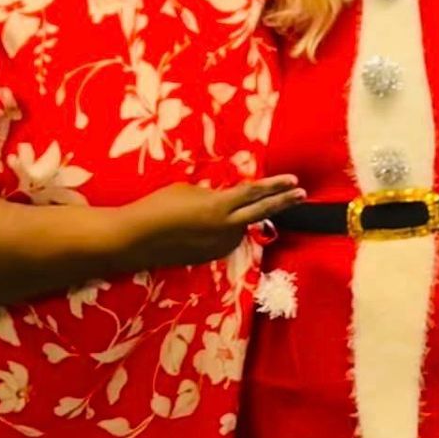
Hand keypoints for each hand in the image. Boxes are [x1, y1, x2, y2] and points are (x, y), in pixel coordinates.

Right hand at [119, 177, 304, 271]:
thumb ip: (215, 195)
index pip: (255, 193)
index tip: (294, 181)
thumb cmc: (159, 206)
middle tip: (301, 194)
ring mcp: (221, 245)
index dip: (276, 186)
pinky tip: (199, 226)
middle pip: (261, 212)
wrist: (137, 238)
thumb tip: (228, 200)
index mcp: (220, 206)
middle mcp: (226, 228)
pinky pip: (224, 238)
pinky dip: (222, 229)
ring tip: (206, 211)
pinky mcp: (212, 256)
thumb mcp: (189, 191)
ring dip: (237, 217)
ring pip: (240, 226)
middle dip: (283, 202)